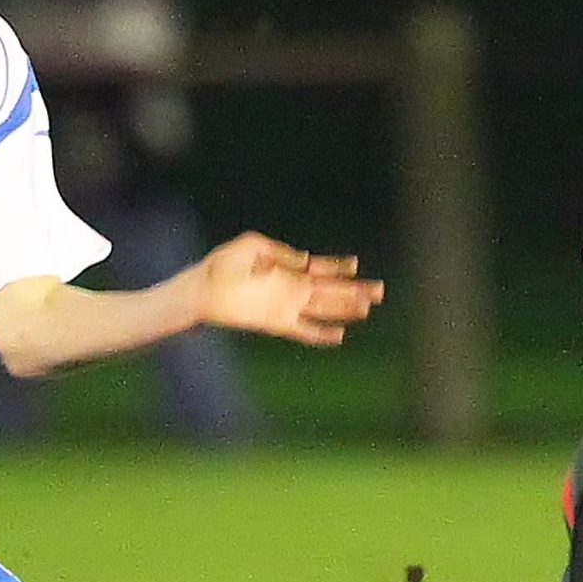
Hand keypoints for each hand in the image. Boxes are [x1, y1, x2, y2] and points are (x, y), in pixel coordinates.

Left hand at [197, 231, 384, 344]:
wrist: (202, 290)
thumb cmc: (222, 265)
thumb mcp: (251, 245)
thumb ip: (279, 252)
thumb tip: (305, 259)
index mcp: (287, 268)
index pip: (320, 268)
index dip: (338, 267)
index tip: (355, 264)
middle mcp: (291, 288)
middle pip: (330, 290)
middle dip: (355, 291)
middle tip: (380, 291)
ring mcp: (286, 307)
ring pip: (324, 309)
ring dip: (345, 309)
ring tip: (367, 309)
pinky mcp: (277, 322)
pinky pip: (304, 330)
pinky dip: (321, 334)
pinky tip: (339, 336)